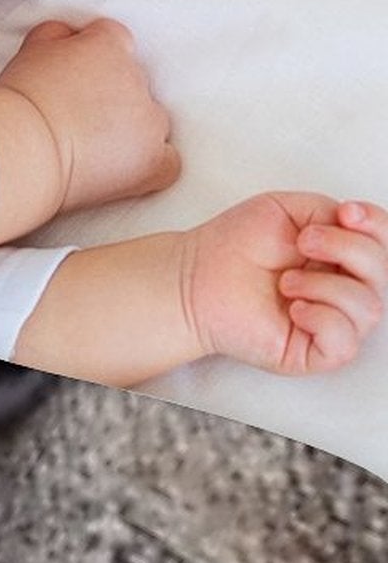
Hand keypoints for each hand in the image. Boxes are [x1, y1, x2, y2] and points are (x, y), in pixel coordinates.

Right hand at [0, 18, 178, 213]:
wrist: (20, 148)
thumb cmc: (18, 101)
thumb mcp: (31, 49)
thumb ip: (57, 35)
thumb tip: (70, 36)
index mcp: (110, 45)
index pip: (114, 41)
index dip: (92, 60)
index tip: (73, 79)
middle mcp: (137, 78)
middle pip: (134, 82)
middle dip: (111, 97)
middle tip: (75, 117)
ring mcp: (149, 121)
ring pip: (151, 120)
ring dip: (130, 130)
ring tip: (92, 148)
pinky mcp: (152, 161)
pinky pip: (167, 161)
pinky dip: (151, 164)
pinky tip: (125, 170)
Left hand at [183, 195, 387, 374]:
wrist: (193, 278)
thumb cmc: (233, 247)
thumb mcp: (286, 210)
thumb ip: (329, 211)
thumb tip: (357, 224)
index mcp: (342, 257)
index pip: (385, 245)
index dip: (377, 226)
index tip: (346, 213)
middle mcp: (343, 290)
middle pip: (384, 273)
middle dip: (348, 249)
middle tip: (303, 242)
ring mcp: (331, 323)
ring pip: (370, 308)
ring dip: (325, 286)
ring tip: (285, 281)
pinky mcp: (313, 352)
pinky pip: (345, 343)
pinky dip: (323, 319)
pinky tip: (293, 308)